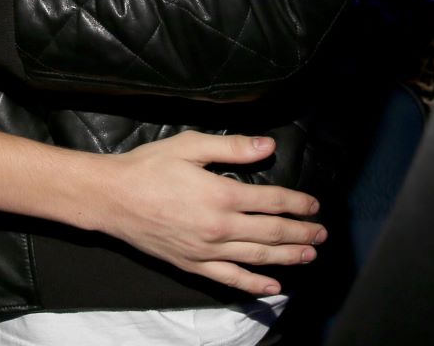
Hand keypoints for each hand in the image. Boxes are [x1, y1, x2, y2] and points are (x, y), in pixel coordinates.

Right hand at [93, 132, 327, 295]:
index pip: (271, 201)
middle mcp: (219, 227)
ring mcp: (207, 250)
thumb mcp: (190, 146)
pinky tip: (273, 288)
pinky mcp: (193, 265)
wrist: (112, 198)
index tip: (314, 205)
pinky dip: (254, 285)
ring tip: (308, 255)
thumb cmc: (148, 167)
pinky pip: (230, 279)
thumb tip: (267, 146)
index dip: (297, 203)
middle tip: (321, 234)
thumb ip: (232, 147)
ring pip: (257, 257)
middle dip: (300, 233)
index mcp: (221, 194)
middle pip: (271, 232)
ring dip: (287, 257)